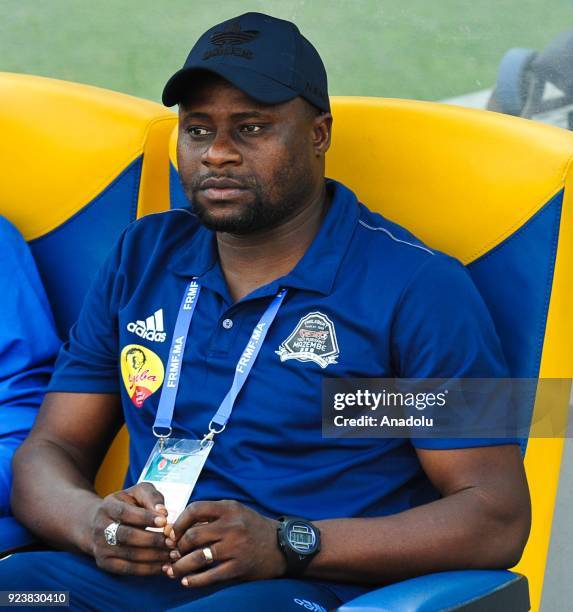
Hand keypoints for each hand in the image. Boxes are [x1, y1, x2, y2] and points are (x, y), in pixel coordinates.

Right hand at [90, 482, 169, 575]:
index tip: (165, 520)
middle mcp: (101, 528)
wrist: (101, 522)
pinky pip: (128, 569)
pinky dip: (148, 569)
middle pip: (127, 536)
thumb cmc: (128, 504)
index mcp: (108, 506)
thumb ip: (151, 497)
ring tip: (173, 554)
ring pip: (130, 555)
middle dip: (153, 539)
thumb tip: (163, 512)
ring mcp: (101, 547)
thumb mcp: (137, 493)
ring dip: (154, 556)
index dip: (145, 517)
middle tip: (173, 541)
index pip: (125, 513)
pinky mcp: (105, 563)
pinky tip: (164, 566)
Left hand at [163, 500, 286, 587]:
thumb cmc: (252, 527)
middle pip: (193, 536)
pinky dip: (194, 580)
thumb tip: (181, 526)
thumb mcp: (236, 511)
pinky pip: (210, 576)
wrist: (281, 545)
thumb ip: (213, 514)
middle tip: (171, 554)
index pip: (195, 509)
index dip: (179, 522)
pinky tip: (186, 581)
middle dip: (177, 547)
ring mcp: (235, 548)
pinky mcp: (238, 567)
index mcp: (229, 508)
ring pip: (198, 557)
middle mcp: (231, 526)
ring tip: (172, 570)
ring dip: (180, 566)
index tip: (173, 533)